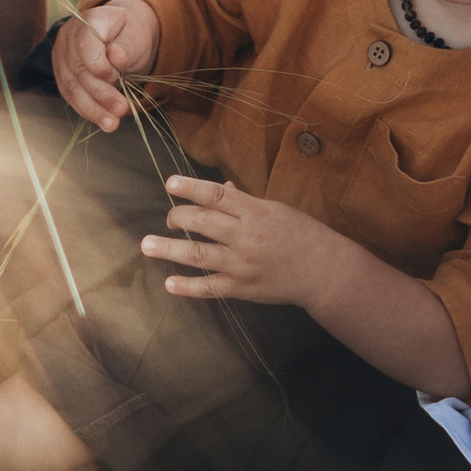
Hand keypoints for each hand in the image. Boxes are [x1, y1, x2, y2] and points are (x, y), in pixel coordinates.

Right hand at [54, 0, 160, 129]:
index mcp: (89, 20)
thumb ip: (127, 46)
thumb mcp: (137, 34)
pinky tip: (103, 121)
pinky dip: (88, 111)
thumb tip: (116, 56)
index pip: (85, 43)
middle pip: (79, 70)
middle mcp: (69, 37)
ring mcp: (63, 57)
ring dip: (93, 109)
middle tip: (122, 109)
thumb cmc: (132, 33)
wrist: (124, 34)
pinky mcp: (63, 75)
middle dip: (101, 93)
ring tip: (112, 123)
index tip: (117, 76)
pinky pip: (72, 96)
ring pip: (72, 87)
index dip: (99, 64)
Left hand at [142, 173, 334, 307]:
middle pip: (203, 222)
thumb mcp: (275, 210)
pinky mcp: (242, 288)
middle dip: (178, 217)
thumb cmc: (300, 234)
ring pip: (199, 255)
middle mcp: (246, 237)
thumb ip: (244, 201)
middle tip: (168, 218)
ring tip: (147, 245)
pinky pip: (210, 287)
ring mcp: (242, 264)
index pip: (217, 195)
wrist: (323, 271)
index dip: (191, 187)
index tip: (170, 183)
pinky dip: (188, 287)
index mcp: (255, 212)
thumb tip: (220, 187)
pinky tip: (169, 283)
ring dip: (170, 249)